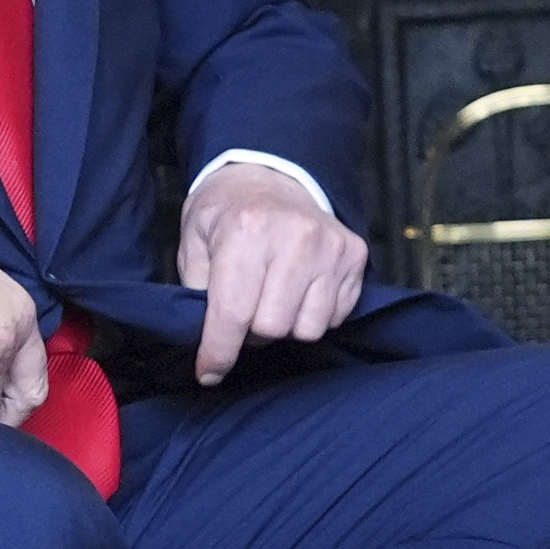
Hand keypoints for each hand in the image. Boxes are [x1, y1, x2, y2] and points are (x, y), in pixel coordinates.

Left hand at [176, 160, 367, 384]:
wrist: (269, 175)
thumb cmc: (227, 214)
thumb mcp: (194, 243)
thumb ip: (197, 293)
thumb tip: (208, 346)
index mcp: (246, 230)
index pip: (233, 313)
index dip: (218, 351)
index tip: (209, 372)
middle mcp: (295, 237)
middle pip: (272, 327)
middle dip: (252, 331)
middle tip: (244, 311)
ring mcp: (331, 246)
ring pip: (308, 328)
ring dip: (286, 325)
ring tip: (273, 299)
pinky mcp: (355, 255)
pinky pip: (335, 317)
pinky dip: (313, 314)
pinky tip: (299, 290)